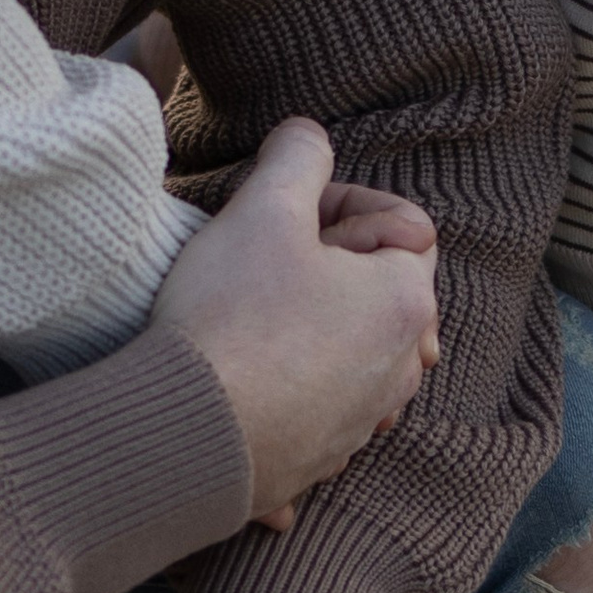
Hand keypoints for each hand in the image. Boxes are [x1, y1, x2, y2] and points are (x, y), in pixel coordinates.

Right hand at [153, 118, 439, 522]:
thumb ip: (297, 156)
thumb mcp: (263, 210)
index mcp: (407, 301)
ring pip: (351, 346)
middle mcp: (402, 366)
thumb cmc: (229, 319)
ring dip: (312, 325)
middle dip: (330, 267)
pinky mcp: (325, 456)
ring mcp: (365, 418)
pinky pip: (320, 405)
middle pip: (379, 288)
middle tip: (264, 266)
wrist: (186, 435)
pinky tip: (245, 378)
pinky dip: (292, 386)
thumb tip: (307, 136)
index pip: (404, 224)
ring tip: (249, 319)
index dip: (341, 206)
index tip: (286, 220)